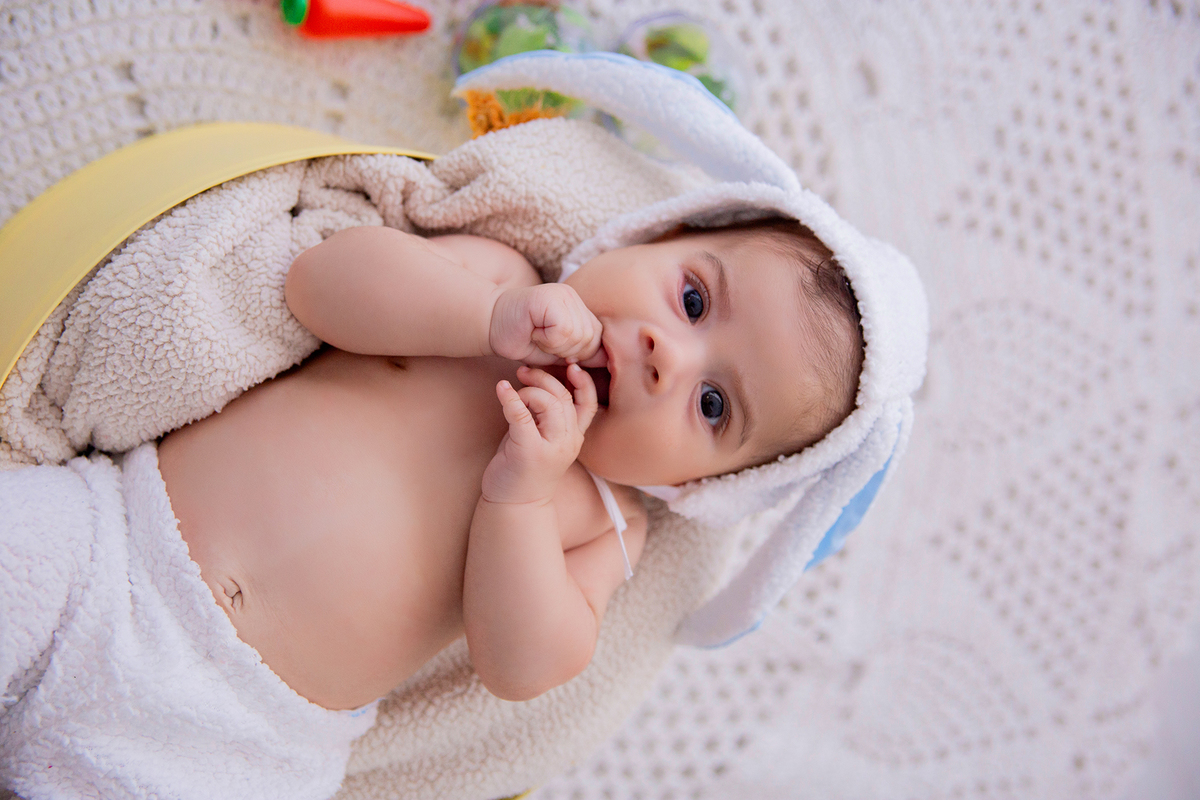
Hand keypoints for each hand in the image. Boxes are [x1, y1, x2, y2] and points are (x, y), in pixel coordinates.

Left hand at [481, 364, 597, 504]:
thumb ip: (547, 416)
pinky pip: (520, 415)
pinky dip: (510, 397)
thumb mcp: (544, 440)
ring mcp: (550, 447)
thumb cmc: (525, 468)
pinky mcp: (527, 451)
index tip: (570, 365)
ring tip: (512, 390)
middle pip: (563, 397)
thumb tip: (538, 383)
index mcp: (574, 437)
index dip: (583, 382)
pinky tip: (501, 389)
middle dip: (543, 378)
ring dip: (528, 390)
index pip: (587, 403)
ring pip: (548, 403)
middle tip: (523, 372)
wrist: (516, 505)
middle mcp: (567, 442)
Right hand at [489, 284, 602, 365]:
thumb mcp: (557, 350)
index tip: (554, 349)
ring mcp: (562, 294)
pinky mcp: (550, 298)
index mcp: (577, 307)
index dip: (579, 353)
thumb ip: (581, 352)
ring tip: (537, 336)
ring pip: (577, 335)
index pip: (598, 338)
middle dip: (566, 350)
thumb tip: (608, 360)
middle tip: (542, 341)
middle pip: (590, 338)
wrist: (489, 325)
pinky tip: (533, 332)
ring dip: (554, 345)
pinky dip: (547, 340)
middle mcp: (573, 297)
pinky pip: (563, 330)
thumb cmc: (521, 339)